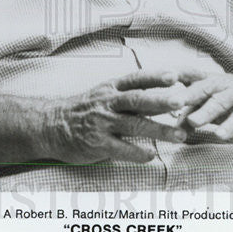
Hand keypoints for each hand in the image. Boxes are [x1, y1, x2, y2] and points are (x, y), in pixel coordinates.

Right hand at [42, 71, 189, 163]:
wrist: (52, 125)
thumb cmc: (86, 109)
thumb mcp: (106, 94)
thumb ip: (132, 95)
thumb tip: (167, 95)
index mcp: (112, 88)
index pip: (137, 79)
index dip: (156, 77)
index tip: (175, 76)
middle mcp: (108, 103)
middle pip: (137, 100)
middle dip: (160, 100)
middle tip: (181, 101)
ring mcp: (102, 123)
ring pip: (134, 125)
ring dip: (158, 130)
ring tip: (179, 135)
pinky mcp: (96, 144)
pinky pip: (120, 149)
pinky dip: (137, 152)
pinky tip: (151, 155)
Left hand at [175, 68, 232, 140]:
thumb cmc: (232, 97)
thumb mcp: (211, 102)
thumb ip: (192, 113)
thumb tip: (173, 128)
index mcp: (208, 80)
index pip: (189, 74)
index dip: (176, 74)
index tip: (161, 79)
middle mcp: (221, 84)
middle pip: (203, 87)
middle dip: (188, 94)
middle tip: (172, 102)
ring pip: (221, 101)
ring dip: (207, 111)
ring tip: (193, 121)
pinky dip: (230, 126)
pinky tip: (221, 135)